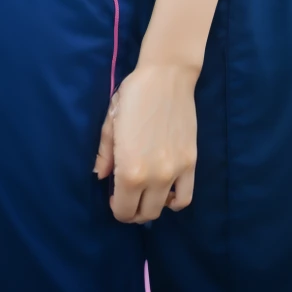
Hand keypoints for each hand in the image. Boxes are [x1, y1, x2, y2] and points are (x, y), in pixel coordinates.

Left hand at [93, 61, 197, 222]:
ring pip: (163, 209)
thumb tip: (100, 176)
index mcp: (129, 169)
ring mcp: (175, 172)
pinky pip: (185, 197)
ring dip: (151, 207)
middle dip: (131, 210)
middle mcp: (154, 177)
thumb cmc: (132, 95)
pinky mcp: (191, 164)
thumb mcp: (111, 122)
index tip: (112, 196)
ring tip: (144, 194)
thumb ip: (104, 154)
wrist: (166, 77)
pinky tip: (165, 191)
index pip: (122, 210)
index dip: (115, 208)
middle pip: (143, 214)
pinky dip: (175, 202)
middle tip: (125, 196)